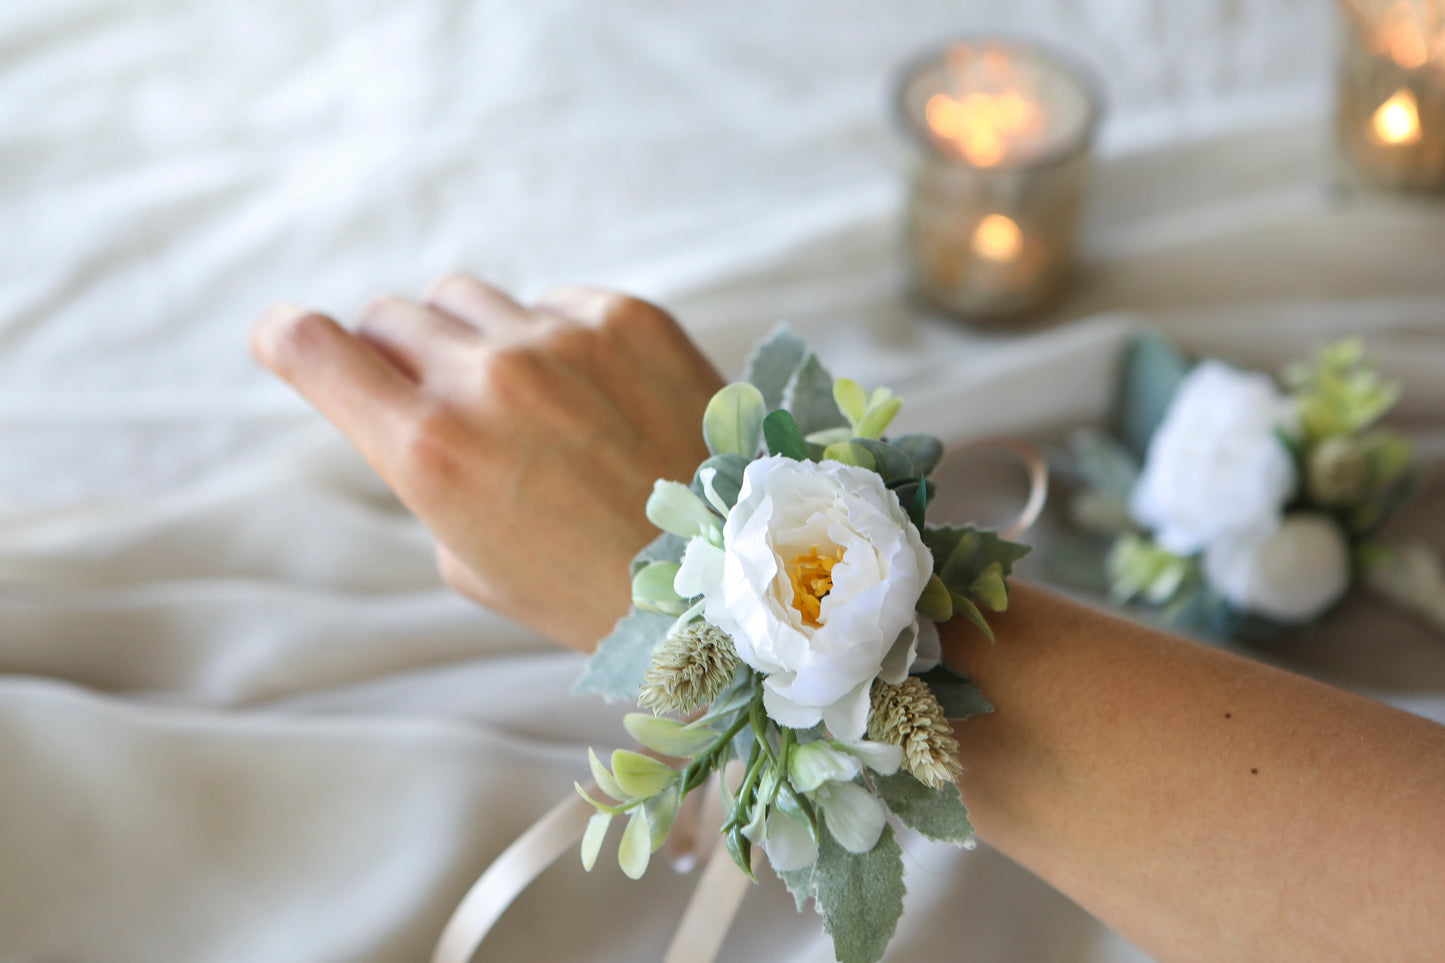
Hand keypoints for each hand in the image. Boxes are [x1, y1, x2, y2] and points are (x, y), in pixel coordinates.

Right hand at [250, 277, 723, 650]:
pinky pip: (552, 301)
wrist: (732, 578)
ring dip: (469, 338)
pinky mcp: (628, 315)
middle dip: (391, 354)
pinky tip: (593, 394)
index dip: (284, 339)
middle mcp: (487, 378)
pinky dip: (553, 337)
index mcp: (430, 452)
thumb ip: (426, 472)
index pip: (312, 347)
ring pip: (465, 297)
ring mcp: (561, 337)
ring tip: (522, 401)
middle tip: (430, 396)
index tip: (284, 340)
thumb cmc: (590, 591)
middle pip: (388, 315)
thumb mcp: (472, 562)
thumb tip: (418, 409)